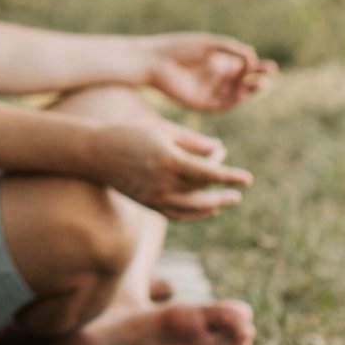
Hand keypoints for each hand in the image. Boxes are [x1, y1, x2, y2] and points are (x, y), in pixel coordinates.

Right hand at [96, 119, 251, 219]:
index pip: (209, 173)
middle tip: (238, 188)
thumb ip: (193, 141)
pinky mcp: (148, 203)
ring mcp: (155, 196)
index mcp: (169, 160)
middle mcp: (163, 182)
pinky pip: (177, 214)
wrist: (96, 153)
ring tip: (228, 201)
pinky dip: (195, 214)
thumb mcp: (164, 130)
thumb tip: (218, 150)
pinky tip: (208, 209)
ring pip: (192, 207)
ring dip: (213, 205)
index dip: (231, 176)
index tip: (248, 179)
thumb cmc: (131, 134)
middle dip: (222, 186)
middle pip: (203, 189)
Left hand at [147, 34, 275, 113]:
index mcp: (219, 61)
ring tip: (260, 84)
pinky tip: (241, 94)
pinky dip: (232, 101)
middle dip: (257, 78)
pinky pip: (220, 105)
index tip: (270, 67)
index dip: (259, 67)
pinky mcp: (199, 103)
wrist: (155, 62)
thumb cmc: (179, 48)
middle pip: (243, 81)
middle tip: (270, 74)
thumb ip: (231, 49)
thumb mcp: (210, 45)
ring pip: (234, 94)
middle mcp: (216, 77)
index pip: (245, 67)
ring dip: (248, 91)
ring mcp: (208, 91)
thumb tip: (252, 57)